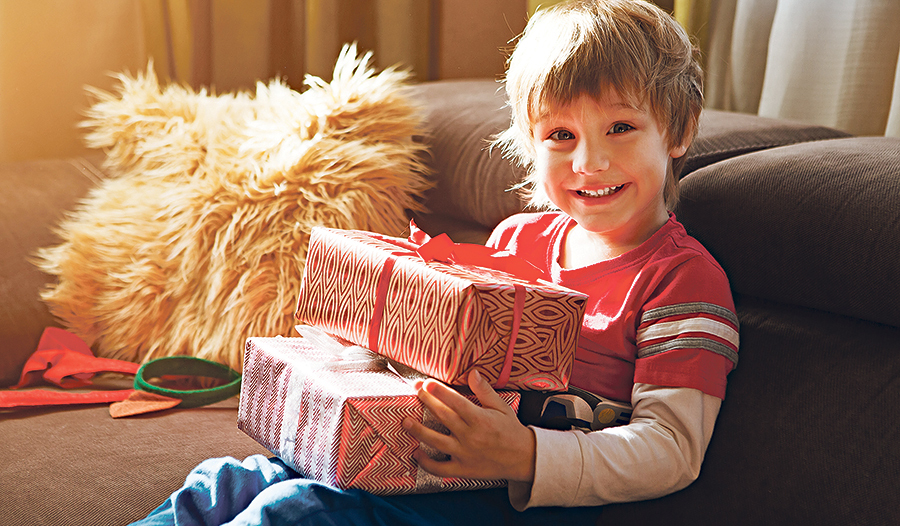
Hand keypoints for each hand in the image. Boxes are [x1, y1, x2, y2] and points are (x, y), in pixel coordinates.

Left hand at [402, 370, 535, 481]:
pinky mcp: (462, 469)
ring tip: (405, 421)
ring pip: (436, 441)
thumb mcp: (502, 407)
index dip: (440, 392)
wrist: (524, 459)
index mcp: (480, 419)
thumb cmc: (511, 430)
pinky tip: (416, 453)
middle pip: (443, 416)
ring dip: (419, 431)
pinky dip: (426, 463)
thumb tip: (472, 373)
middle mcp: (470, 436)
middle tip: (415, 391)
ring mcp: (464, 454)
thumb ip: (485, 391)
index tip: (427, 383)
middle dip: (427, 402)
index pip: (456, 402)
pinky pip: (440, 468)